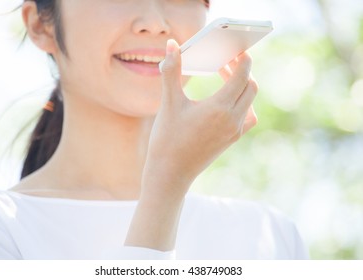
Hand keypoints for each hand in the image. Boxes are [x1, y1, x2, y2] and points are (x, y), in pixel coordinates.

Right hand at [125, 39, 257, 250]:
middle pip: (250, 86)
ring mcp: (234, 131)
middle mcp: (233, 120)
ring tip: (225, 78)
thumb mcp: (169, 103)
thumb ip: (171, 71)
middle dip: (242, 70)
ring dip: (243, 86)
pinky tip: (227, 102)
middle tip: (225, 61)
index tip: (236, 49)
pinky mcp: (231, 139)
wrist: (170, 174)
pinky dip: (243, 103)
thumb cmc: (167, 139)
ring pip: (250, 101)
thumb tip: (172, 45)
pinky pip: (247, 116)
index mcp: (220, 108)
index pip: (243, 75)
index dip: (242, 59)